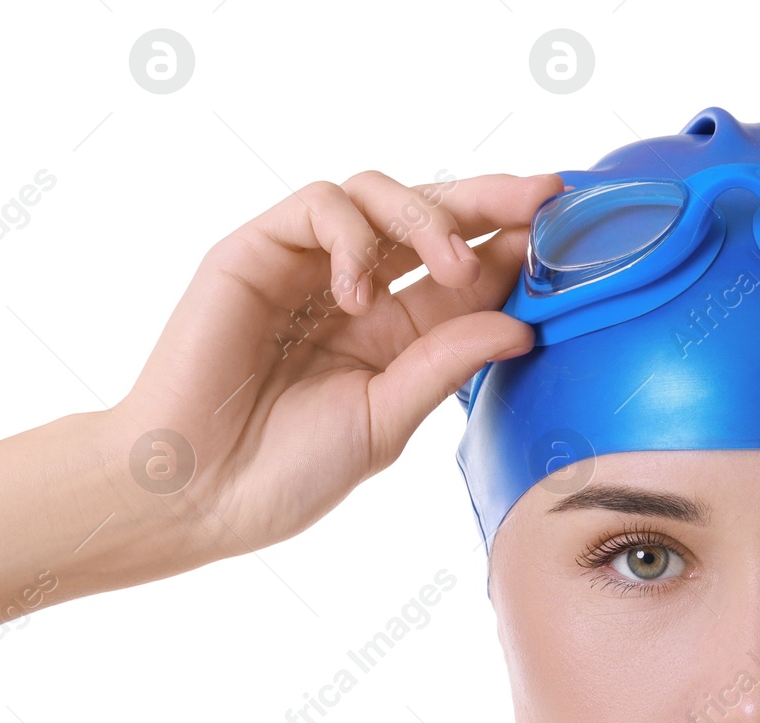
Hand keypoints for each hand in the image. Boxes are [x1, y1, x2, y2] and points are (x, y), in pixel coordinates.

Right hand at [111, 169, 565, 556]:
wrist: (190, 491)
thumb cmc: (276, 475)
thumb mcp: (383, 423)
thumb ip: (444, 365)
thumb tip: (521, 321)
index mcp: (385, 337)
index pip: (461, 269)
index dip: (514, 247)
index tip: (569, 239)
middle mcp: (347, 293)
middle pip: (429, 216)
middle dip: (492, 199)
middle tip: (546, 198)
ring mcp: (300, 269)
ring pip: (377, 196)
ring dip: (428, 217)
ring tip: (450, 266)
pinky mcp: (254, 253)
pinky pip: (319, 204)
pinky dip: (351, 233)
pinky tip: (356, 291)